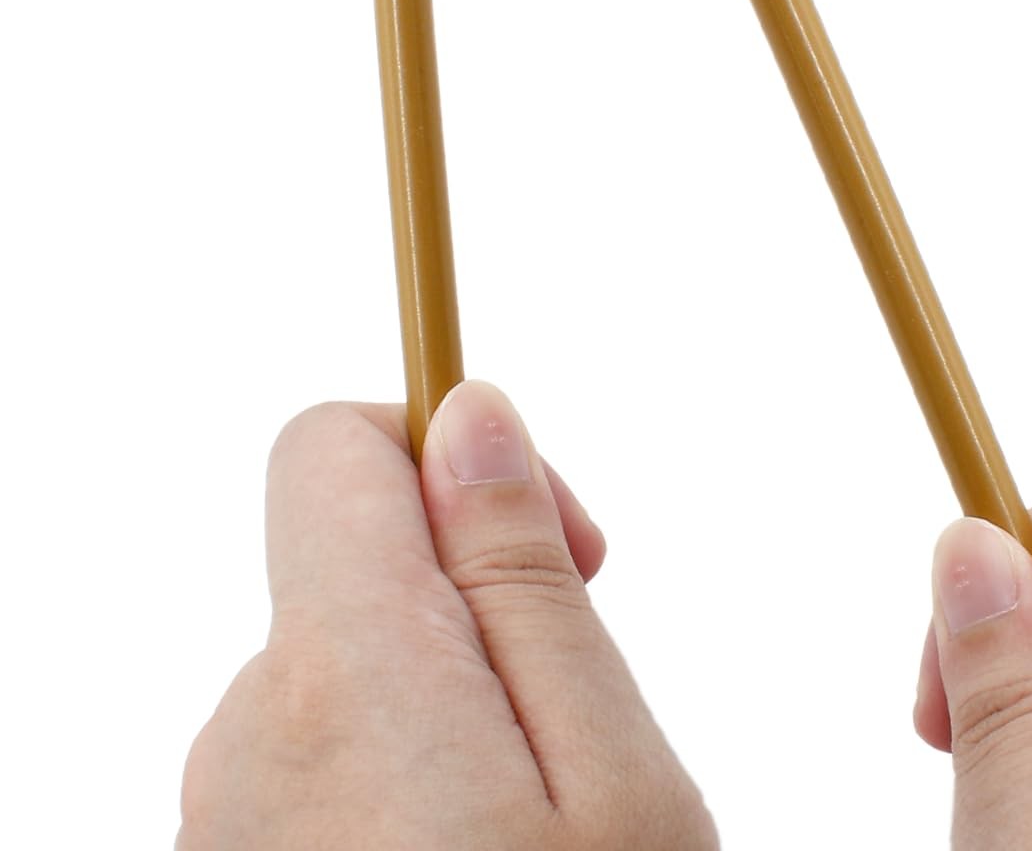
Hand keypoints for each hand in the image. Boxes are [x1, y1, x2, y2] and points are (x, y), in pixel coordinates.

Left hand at [179, 381, 715, 848]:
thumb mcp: (612, 779)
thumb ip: (525, 581)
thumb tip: (469, 414)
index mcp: (344, 677)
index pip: (331, 446)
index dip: (454, 454)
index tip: (558, 548)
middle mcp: (249, 735)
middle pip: (366, 571)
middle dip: (483, 610)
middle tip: (580, 739)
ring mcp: (227, 820)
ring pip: (358, 678)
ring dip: (453, 714)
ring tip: (532, 832)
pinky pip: (323, 771)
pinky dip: (404, 791)